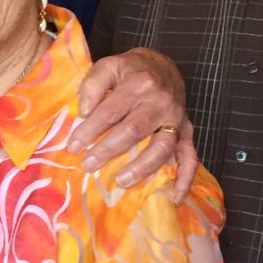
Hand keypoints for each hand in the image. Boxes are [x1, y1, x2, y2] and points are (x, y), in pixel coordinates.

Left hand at [77, 48, 196, 198]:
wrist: (162, 66)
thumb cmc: (129, 71)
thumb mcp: (108, 66)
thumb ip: (93, 85)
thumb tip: (83, 112)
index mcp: (138, 84)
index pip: (110, 111)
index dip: (90, 130)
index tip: (73, 146)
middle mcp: (160, 102)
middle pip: (133, 130)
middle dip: (108, 150)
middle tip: (88, 165)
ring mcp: (176, 119)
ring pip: (162, 147)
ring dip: (142, 167)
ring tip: (121, 181)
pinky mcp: (187, 132)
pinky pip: (190, 157)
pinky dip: (185, 178)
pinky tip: (174, 196)